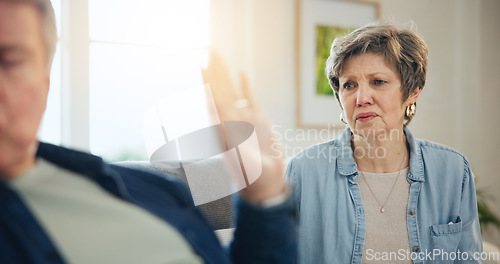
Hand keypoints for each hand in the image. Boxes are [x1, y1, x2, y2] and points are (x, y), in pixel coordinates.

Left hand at [201, 51, 285, 202]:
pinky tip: (242, 73)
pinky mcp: (258, 120)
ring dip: (226, 74)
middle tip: (209, 50)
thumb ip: (233, 142)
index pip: (213, 101)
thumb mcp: (243, 162)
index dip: (207, 83)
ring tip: (220, 56)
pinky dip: (246, 86)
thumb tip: (220, 121)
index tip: (201, 66)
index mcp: (224, 130)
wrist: (267, 183)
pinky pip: (250, 99)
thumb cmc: (253, 177)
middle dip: (215, 71)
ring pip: (233, 91)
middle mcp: (231, 121)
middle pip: (221, 90)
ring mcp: (244, 119)